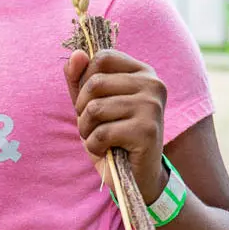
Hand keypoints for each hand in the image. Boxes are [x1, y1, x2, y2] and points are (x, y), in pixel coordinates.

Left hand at [65, 48, 168, 203]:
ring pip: (95, 108)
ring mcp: (152, 107)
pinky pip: (101, 132)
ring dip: (86, 129)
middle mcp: (153, 84)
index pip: (102, 57)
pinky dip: (94, 146)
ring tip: (99, 138)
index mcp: (142, 71)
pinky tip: (107, 150)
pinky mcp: (148, 131)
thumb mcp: (90, 102)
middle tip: (93, 124)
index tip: (92, 100)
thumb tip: (76, 54)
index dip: (85, 79)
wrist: (136, 175)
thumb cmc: (112, 134)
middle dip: (82, 108)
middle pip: (95, 82)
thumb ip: (79, 77)